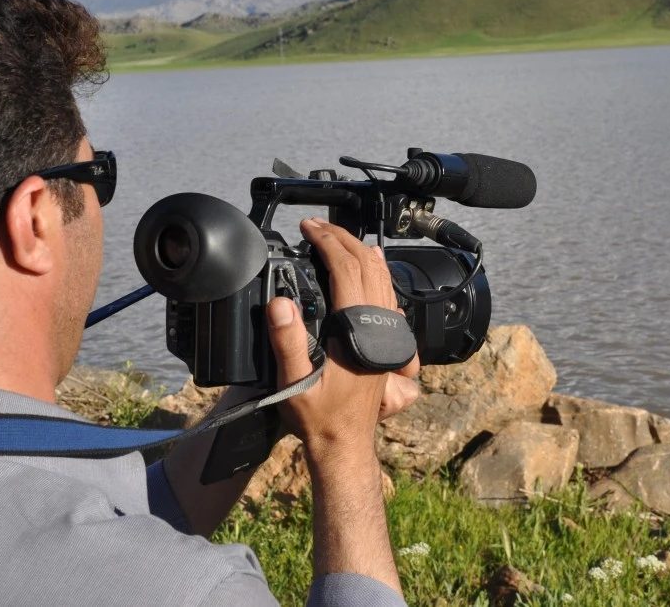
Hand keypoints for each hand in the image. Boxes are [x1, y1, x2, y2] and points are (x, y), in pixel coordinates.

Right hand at [267, 218, 419, 455]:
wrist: (346, 444)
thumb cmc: (320, 417)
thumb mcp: (293, 383)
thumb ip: (287, 342)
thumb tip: (281, 304)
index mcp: (357, 330)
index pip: (347, 270)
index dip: (327, 243)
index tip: (309, 228)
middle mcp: (378, 327)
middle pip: (367, 265)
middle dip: (342, 238)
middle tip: (317, 226)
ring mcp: (387, 333)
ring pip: (381, 276)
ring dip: (359, 250)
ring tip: (338, 235)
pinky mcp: (388, 340)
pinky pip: (387, 293)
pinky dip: (376, 270)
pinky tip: (370, 264)